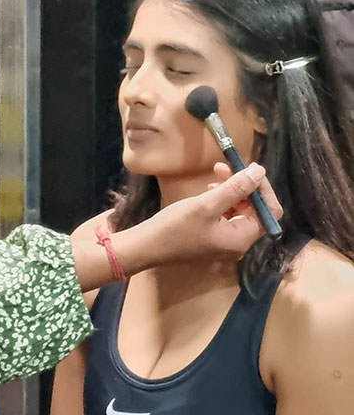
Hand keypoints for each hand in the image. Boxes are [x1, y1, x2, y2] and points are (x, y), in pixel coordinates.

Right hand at [152, 162, 281, 263]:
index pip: (269, 211)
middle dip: (243, 186)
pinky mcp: (213, 238)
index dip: (262, 188)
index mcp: (242, 238)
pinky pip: (226, 216)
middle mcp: (238, 243)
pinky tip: (207, 191)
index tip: (247, 168)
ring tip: (213, 178)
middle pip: (255, 210)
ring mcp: (225, 242)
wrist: (147, 247)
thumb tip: (260, 171)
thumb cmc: (175, 227)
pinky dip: (221, 201)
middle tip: (223, 167)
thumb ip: (235, 188)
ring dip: (231, 191)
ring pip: (239, 211)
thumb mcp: (206, 204)